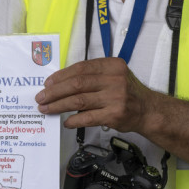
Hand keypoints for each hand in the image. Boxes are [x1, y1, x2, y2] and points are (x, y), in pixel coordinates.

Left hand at [35, 57, 155, 132]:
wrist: (148, 110)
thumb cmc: (125, 92)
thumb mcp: (113, 76)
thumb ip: (92, 76)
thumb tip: (59, 83)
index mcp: (112, 66)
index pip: (80, 68)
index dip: (61, 76)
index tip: (47, 83)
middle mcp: (114, 80)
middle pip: (77, 84)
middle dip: (55, 91)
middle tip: (41, 98)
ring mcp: (115, 98)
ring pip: (79, 100)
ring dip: (58, 105)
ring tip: (46, 109)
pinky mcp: (114, 115)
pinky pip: (88, 117)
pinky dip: (73, 120)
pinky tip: (65, 121)